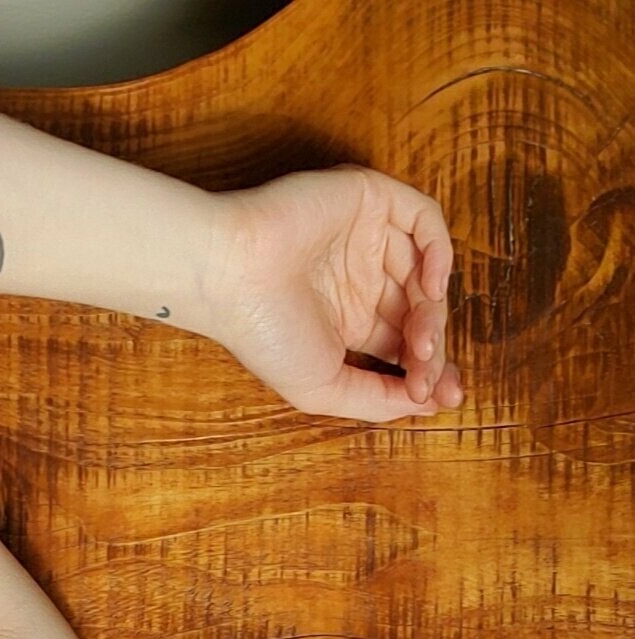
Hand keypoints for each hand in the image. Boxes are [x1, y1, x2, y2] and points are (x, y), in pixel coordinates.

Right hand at [205, 165, 463, 423]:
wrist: (229, 276)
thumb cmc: (263, 334)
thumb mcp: (323, 389)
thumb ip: (377, 400)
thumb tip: (428, 404)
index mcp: (349, 323)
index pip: (406, 345)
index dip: (430, 371)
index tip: (443, 397)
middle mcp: (362, 281)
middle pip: (421, 313)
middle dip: (433, 349)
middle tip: (426, 373)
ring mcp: (367, 239)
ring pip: (427, 273)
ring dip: (436, 312)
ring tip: (421, 342)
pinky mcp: (369, 200)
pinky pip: (424, 219)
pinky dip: (440, 252)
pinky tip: (433, 286)